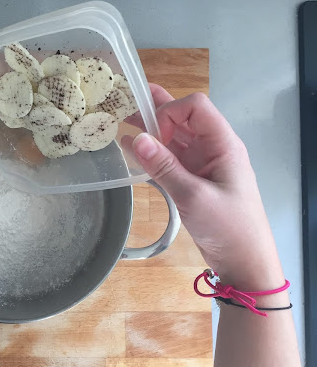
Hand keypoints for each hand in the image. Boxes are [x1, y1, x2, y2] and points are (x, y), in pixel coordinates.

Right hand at [129, 85, 282, 288]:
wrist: (244, 262)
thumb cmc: (228, 227)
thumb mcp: (193, 196)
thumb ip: (163, 166)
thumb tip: (134, 139)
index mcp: (222, 144)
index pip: (195, 107)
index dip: (170, 111)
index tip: (152, 132)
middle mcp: (212, 148)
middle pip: (183, 118)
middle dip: (156, 110)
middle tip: (125, 105)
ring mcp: (202, 164)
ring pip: (174, 137)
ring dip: (151, 131)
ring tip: (122, 124)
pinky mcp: (193, 180)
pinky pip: (170, 159)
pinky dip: (152, 153)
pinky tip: (131, 151)